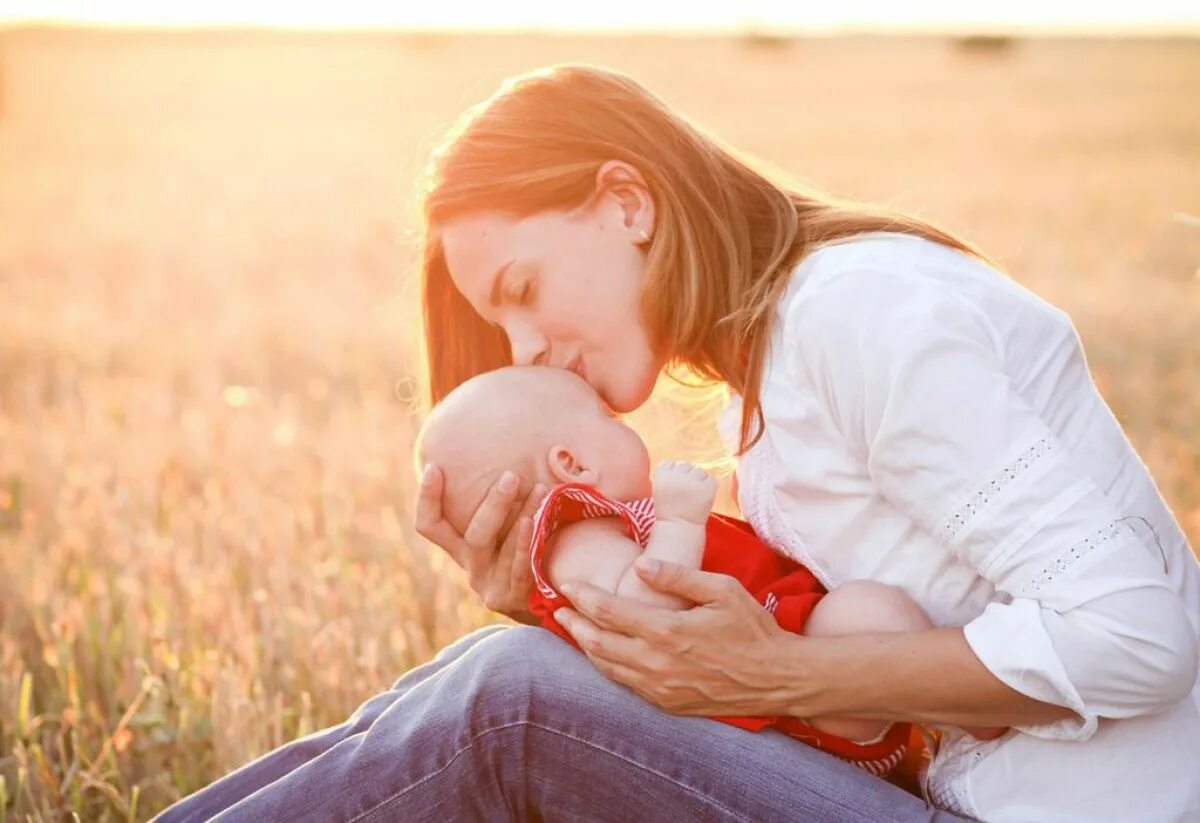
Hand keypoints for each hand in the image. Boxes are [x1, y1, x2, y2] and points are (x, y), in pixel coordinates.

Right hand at [415, 464, 548, 622]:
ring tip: (539, 490)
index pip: (430, 526)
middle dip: (492, 503)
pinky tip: (532, 524)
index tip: (435, 468)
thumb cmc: (526, 557)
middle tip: (512, 476)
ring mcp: (489, 585)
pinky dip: (523, 543)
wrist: (547, 607)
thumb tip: (512, 458)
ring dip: (521, 513)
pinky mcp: (510, 599)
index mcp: (462, 549)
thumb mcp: (507, 533)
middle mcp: (471, 567)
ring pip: (502, 550)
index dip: (427, 499)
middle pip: (472, 534)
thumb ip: (502, 508)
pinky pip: (517, 568)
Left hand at [552, 558, 798, 716]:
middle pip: (597, 642)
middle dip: (573, 622)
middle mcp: (657, 663)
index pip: (609, 611)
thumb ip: (679, 576)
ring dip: (585, 646)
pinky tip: (602, 654)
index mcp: (667, 631)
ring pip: (607, 667)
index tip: (565, 584)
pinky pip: (625, 684)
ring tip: (571, 628)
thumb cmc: (753, 629)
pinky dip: (607, 666)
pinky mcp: (667, 703)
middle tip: (557, 606)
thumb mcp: (722, 590)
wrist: (778, 679)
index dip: (582, 596)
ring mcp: (660, 688)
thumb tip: (641, 565)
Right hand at [651, 461, 715, 523]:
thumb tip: (684, 465)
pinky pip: (710, 479)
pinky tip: (701, 498)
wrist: (679, 528)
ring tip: (693, 496)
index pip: (670, 463)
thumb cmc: (668, 509)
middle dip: (686, 476)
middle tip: (683, 493)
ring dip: (698, 480)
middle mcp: (678, 474)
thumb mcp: (659, 488)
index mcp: (663, 474)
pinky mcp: (709, 487)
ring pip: (699, 471)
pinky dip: (708, 487)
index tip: (672, 487)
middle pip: (685, 465)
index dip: (672, 474)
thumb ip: (670, 474)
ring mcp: (695, 480)